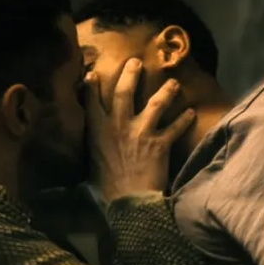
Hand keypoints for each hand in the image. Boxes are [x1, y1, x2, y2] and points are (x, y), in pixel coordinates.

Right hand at [85, 58, 194, 202]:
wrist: (129, 202)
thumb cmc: (105, 190)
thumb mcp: (90, 169)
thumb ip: (89, 158)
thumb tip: (72, 174)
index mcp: (98, 131)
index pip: (92, 102)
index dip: (92, 86)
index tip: (93, 73)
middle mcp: (119, 126)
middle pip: (124, 92)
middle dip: (130, 74)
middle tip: (136, 62)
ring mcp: (141, 132)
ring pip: (155, 104)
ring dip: (166, 91)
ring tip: (173, 83)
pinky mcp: (160, 143)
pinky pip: (175, 127)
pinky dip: (184, 120)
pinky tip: (191, 113)